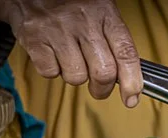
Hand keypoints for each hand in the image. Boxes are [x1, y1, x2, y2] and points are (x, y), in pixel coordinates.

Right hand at [0, 0, 142, 107]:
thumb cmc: (70, 3)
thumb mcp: (99, 12)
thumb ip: (114, 41)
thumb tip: (128, 78)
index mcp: (104, 13)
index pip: (126, 53)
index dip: (132, 81)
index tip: (131, 98)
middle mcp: (84, 21)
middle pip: (103, 73)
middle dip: (102, 89)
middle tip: (99, 89)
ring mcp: (59, 30)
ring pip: (76, 77)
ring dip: (75, 76)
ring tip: (70, 59)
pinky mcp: (36, 40)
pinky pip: (51, 73)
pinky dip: (52, 70)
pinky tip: (53, 54)